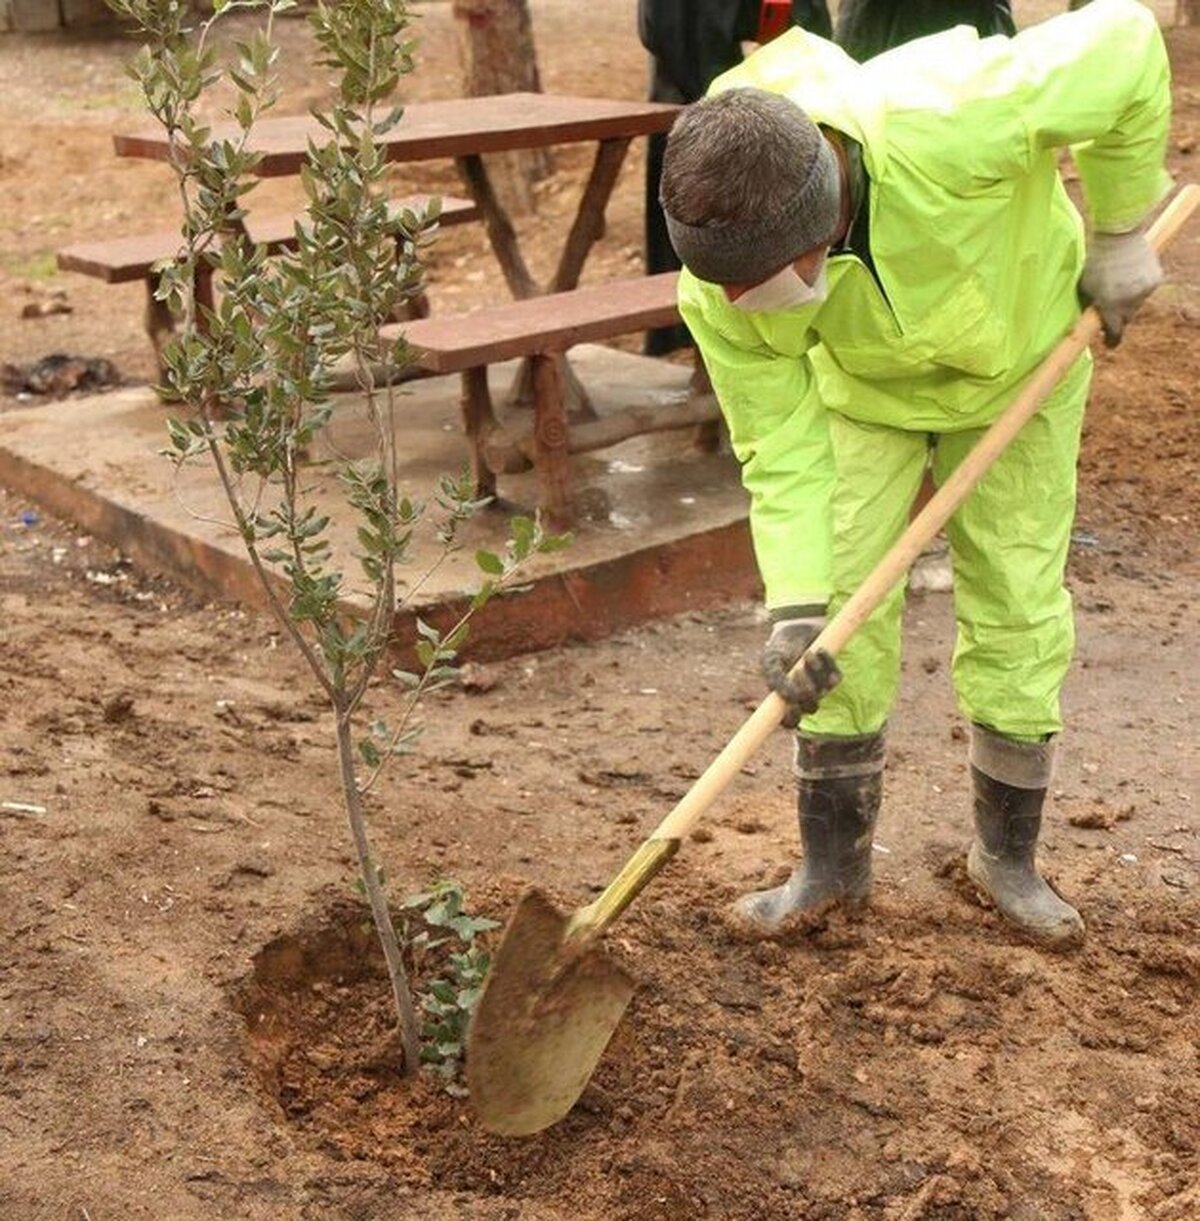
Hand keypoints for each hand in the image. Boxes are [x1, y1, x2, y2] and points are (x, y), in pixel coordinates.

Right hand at [761, 608, 840, 726]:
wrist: (797, 626)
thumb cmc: (780, 646)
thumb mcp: (771, 660)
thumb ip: (775, 679)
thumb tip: (787, 698)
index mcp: (786, 697)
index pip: (791, 721)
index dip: (792, 718)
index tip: (791, 705)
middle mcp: (804, 696)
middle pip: (811, 707)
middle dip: (805, 691)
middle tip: (797, 671)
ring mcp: (820, 686)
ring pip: (823, 692)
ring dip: (815, 673)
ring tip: (808, 654)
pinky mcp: (832, 674)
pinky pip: (836, 677)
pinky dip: (828, 663)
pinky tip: (819, 650)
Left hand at [1079, 229, 1161, 347]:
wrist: (1120, 235)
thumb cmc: (1096, 261)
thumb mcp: (1084, 287)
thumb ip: (1088, 306)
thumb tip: (1088, 320)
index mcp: (1111, 305)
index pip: (1114, 332)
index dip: (1111, 339)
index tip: (1109, 344)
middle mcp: (1130, 301)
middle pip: (1126, 318)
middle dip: (1118, 316)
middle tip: (1110, 306)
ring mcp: (1145, 291)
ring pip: (1136, 304)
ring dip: (1128, 300)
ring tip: (1119, 283)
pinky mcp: (1156, 280)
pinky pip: (1145, 291)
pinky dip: (1138, 287)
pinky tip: (1130, 275)